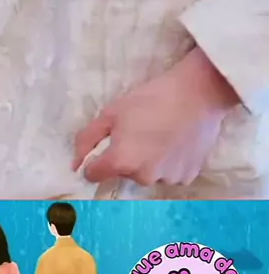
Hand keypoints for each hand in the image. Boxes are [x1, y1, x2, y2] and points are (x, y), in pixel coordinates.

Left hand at [74, 47, 238, 187]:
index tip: (107, 145)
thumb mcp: (111, 112)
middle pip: (124, 173)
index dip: (96, 160)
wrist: (197, 94)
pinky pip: (169, 174)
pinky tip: (175, 141)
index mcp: (121, 161)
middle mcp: (142, 177)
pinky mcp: (188, 177)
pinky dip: (169, 163)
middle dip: (126, 157)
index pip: (94, 174)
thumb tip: (75, 163)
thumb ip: (87, 139)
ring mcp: (167, 179)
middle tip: (139, 131)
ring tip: (160, 135)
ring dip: (148, 161)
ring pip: (147, 174)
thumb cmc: (150, 99)